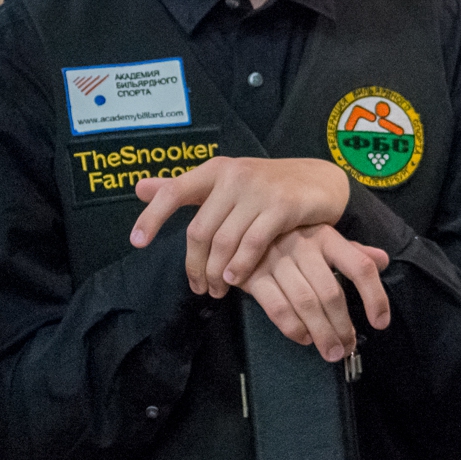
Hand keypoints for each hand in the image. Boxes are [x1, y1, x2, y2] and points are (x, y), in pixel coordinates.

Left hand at [131, 157, 351, 297]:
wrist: (323, 180)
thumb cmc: (270, 186)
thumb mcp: (227, 182)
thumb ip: (186, 188)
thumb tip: (138, 188)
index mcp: (215, 170)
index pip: (174, 192)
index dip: (152, 218)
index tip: (137, 243)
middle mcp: (234, 176)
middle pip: (200, 229)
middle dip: (194, 265)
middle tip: (199, 287)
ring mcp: (259, 189)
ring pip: (224, 240)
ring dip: (217, 272)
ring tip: (218, 289)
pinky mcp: (283, 205)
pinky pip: (252, 242)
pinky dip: (241, 265)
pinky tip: (236, 279)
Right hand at [241, 225, 391, 363]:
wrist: (240, 229)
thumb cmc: (290, 238)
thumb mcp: (323, 238)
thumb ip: (353, 252)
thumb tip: (383, 260)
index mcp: (328, 238)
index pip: (360, 267)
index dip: (375, 296)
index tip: (381, 322)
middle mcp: (305, 247)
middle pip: (331, 293)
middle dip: (342, 326)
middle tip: (347, 347)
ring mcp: (276, 261)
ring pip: (306, 304)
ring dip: (322, 333)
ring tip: (331, 351)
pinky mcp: (253, 276)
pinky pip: (277, 308)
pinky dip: (293, 328)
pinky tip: (305, 338)